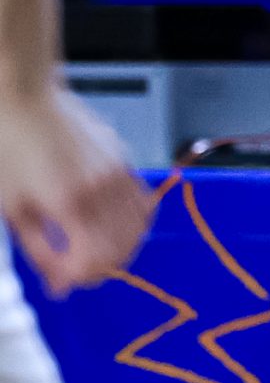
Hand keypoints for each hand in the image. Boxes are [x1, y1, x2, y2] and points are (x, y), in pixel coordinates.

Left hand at [0, 86, 151, 295]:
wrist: (25, 99)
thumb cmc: (10, 145)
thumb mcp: (13, 207)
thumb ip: (38, 248)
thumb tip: (57, 280)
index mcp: (69, 204)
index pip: (93, 261)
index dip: (78, 278)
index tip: (63, 283)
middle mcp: (101, 191)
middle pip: (120, 250)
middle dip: (99, 268)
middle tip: (76, 271)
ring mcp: (118, 174)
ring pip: (137, 230)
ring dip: (118, 249)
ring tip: (94, 251)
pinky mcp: (124, 162)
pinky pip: (143, 204)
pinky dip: (133, 223)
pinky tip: (112, 225)